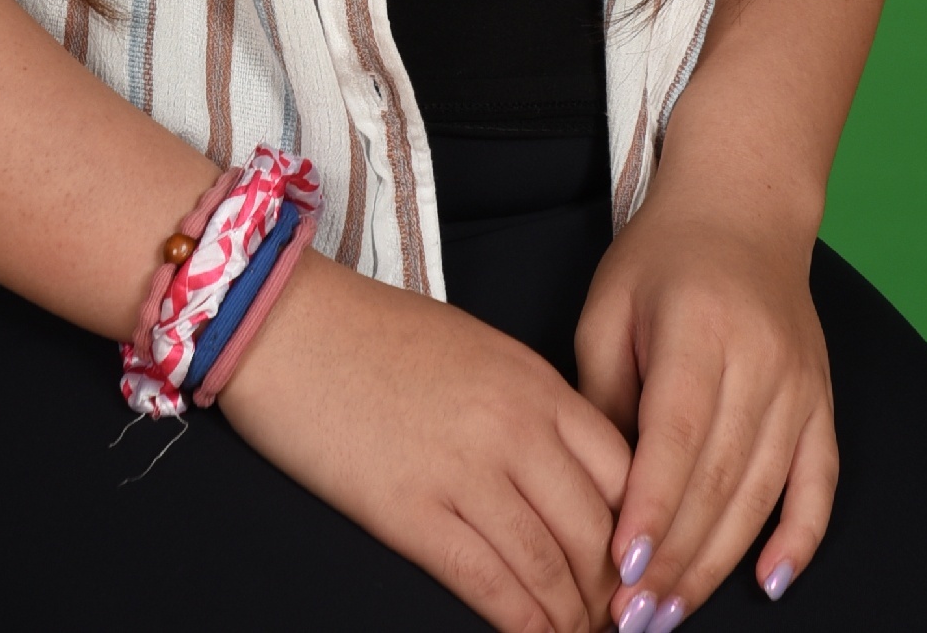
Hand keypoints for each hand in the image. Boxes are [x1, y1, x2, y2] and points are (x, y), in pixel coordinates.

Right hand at [222, 248, 632, 632]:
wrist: (287, 324)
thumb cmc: (373, 333)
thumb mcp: (476, 350)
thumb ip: (528, 405)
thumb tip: (565, 472)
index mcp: (534, 381)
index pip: (623, 471)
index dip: (639, 532)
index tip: (638, 568)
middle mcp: (514, 426)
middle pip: (595, 529)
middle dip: (611, 590)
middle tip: (615, 623)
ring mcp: (465, 471)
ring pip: (548, 566)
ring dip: (571, 617)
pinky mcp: (412, 512)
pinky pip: (489, 583)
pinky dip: (523, 623)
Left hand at [572, 194, 835, 623]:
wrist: (743, 210)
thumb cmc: (662, 258)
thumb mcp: (609, 308)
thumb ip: (603, 395)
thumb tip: (595, 492)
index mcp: (699, 326)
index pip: (677, 432)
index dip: (652, 504)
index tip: (624, 565)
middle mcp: (760, 358)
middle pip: (719, 477)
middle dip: (676, 556)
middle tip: (635, 616)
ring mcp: (799, 383)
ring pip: (762, 492)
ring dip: (718, 563)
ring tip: (673, 612)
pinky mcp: (821, 401)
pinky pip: (819, 482)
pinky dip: (800, 538)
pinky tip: (770, 581)